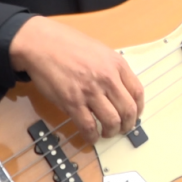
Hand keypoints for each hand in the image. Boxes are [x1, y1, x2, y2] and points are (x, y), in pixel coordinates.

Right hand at [10, 16, 143, 143]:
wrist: (43, 44)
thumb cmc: (70, 45)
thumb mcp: (100, 51)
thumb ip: (112, 69)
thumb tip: (120, 89)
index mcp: (117, 64)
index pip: (137, 92)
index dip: (138, 109)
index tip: (134, 116)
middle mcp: (107, 78)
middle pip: (128, 110)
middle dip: (128, 125)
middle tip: (122, 129)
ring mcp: (90, 91)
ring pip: (111, 121)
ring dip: (111, 132)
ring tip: (107, 133)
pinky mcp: (72, 102)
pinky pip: (88, 126)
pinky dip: (92, 136)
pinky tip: (92, 137)